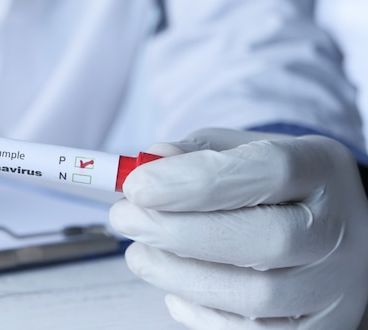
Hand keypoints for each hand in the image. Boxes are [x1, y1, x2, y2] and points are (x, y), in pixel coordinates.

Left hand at [110, 128, 367, 328]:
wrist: (333, 230)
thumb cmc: (275, 187)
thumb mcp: (243, 150)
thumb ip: (200, 151)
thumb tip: (153, 161)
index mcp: (320, 169)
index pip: (268, 170)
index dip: (195, 180)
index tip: (136, 187)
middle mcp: (338, 230)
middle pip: (266, 240)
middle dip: (178, 233)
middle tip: (123, 219)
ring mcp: (333, 286)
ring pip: (256, 297)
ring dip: (179, 276)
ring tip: (139, 254)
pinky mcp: (318, 326)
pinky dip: (202, 313)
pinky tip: (174, 289)